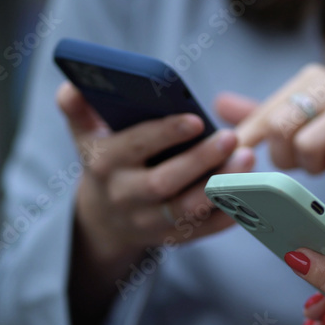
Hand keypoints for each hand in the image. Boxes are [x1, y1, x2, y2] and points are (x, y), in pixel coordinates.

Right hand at [57, 82, 254, 282]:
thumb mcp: (85, 133)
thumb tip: (73, 85)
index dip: (165, 133)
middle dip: (200, 161)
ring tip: (247, 160)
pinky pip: (204, 230)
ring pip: (187, 210)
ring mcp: (149, 222)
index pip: (135, 146)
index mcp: (105, 164)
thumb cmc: (106, 160)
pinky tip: (251, 192)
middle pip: (164, 183)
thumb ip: (77, 106)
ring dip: (220, 189)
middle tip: (232, 138)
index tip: (196, 119)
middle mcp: (125, 196)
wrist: (104, 216)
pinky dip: (229, 214)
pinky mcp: (172, 238)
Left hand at [216, 64, 324, 232]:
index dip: (251, 146)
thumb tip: (219, 105)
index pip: (264, 114)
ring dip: (314, 167)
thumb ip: (266, 115)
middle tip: (303, 164)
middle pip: (281, 129)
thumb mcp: (309, 121)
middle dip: (286, 158)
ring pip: (308, 145)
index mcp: (313, 79)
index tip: (244, 168)